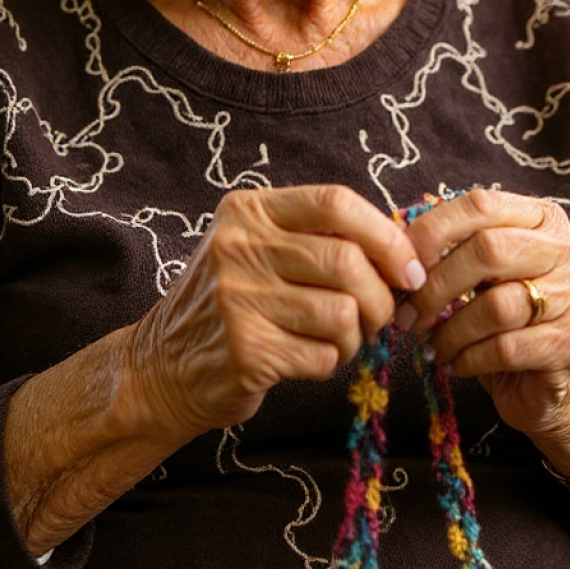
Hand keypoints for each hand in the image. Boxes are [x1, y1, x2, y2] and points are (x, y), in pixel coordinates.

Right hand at [127, 185, 423, 444]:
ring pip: (343, 313)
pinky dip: (331, 362)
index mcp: (248, 210)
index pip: (335, 202)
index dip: (385, 235)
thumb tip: (405, 246)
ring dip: (356, 336)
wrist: (161, 366)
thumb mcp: (256, 247)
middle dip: (381, 296)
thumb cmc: (229, 302)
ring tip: (338, 339)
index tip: (408, 266)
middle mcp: (238, 246)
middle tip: (379, 316)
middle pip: (347, 261)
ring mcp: (238, 299)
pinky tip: (307, 359)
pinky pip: (325, 355)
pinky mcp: (246, 350)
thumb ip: (316, 237)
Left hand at [396, 189, 569, 445]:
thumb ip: (451, 250)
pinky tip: (454, 363)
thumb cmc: (504, 314)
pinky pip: (505, 349)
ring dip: (450, 330)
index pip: (481, 205)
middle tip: (407, 315)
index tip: (402, 264)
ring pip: (496, 305)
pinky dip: (468, 358)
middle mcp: (567, 250)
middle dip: (436, 285)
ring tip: (430, 346)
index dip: (434, 230)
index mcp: (542, 218)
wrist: (553, 380)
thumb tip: (396, 249)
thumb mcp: (479, 271)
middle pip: (489, 250)